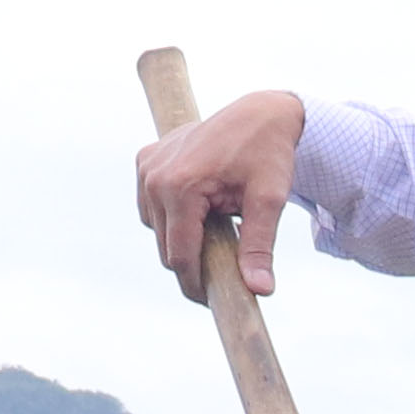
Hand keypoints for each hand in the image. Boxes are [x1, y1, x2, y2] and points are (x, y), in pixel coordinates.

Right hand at [132, 89, 305, 298]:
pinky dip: (172, 216)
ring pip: (158, 230)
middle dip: (193, 263)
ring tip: (216, 230)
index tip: (216, 300)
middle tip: (225, 269)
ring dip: (182, 238)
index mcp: (180, 187)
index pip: (180, 256)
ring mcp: (146, 166)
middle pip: (166, 247)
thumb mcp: (269, 201)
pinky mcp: (145, 160)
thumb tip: (260, 290)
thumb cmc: (269, 154)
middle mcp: (154, 177)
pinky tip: (198, 209)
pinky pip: (152, 207)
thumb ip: (259, 247)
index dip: (196, 285)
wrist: (261, 113)